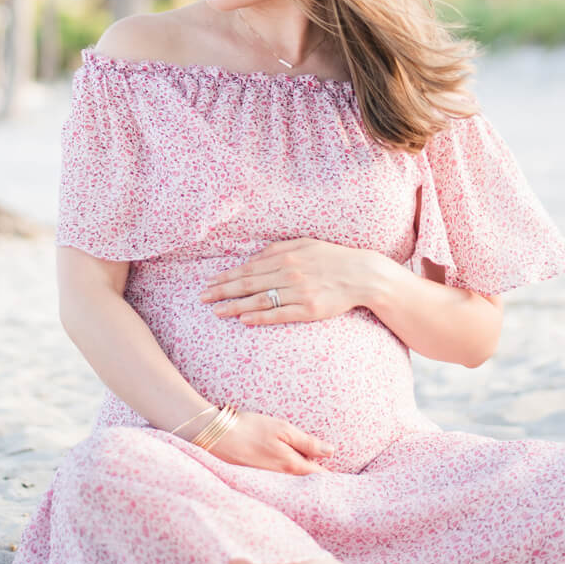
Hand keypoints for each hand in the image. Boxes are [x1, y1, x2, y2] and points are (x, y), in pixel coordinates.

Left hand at [198, 238, 373, 325]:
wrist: (362, 275)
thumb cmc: (332, 258)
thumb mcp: (305, 243)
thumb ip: (279, 249)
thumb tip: (254, 256)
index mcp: (286, 256)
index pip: (248, 268)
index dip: (226, 276)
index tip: (209, 282)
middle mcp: (289, 273)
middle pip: (248, 283)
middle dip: (222, 290)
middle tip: (202, 298)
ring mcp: (299, 293)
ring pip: (260, 300)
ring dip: (235, 306)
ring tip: (216, 311)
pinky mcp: (309, 310)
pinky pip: (280, 315)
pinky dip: (260, 317)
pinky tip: (244, 320)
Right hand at [204, 409, 333, 473]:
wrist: (214, 436)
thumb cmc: (250, 428)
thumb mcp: (282, 429)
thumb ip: (307, 442)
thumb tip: (332, 452)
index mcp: (292, 467)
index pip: (320, 477)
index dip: (334, 477)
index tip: (348, 480)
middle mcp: (282, 480)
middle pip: (307, 483)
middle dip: (319, 480)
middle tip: (334, 479)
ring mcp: (269, 483)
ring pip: (293, 483)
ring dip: (302, 479)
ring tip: (312, 474)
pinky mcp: (258, 482)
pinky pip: (279, 483)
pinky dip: (286, 480)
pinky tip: (285, 471)